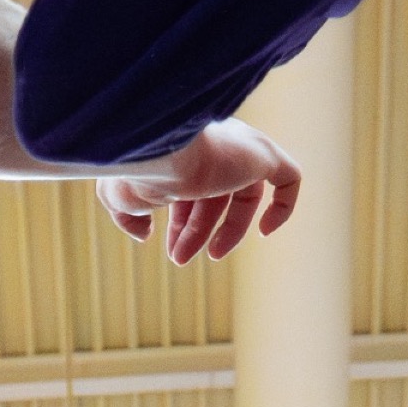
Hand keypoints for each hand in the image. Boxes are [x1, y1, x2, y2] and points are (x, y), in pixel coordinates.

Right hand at [97, 119, 302, 264]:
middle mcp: (214, 147)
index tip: (166, 244)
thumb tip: (145, 234)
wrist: (158, 151)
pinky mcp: (264, 156)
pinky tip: (266, 233)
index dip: (181, 222)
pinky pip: (290, 179)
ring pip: (243, 197)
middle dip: (196, 231)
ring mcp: (241, 151)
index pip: (190, 188)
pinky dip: (283, 206)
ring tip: (209, 256)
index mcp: (182, 150)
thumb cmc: (136, 170)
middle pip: (214, 196)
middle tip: (179, 258)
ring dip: (228, 231)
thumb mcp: (118, 197)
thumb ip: (129, 215)